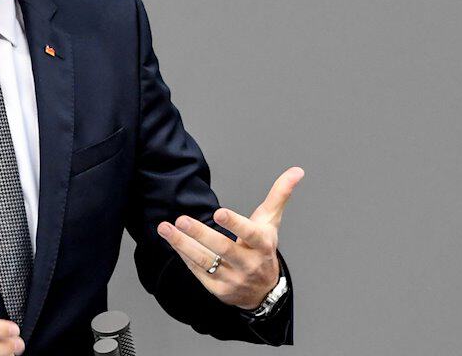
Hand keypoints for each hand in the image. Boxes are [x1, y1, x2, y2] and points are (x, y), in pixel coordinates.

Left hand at [157, 166, 303, 309]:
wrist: (263, 291)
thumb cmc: (263, 248)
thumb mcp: (271, 222)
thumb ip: (280, 195)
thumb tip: (296, 170)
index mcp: (262, 245)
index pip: (250, 234)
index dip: (235, 224)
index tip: (218, 212)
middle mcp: (248, 264)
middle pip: (223, 248)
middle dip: (201, 234)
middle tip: (181, 219)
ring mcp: (233, 278)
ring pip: (205, 261)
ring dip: (182, 244)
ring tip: (164, 228)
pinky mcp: (218, 289)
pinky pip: (198, 271)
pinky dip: (184, 255)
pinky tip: (172, 241)